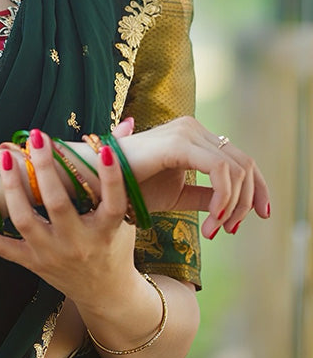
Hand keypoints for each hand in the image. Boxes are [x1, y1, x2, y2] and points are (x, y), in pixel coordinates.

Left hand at [0, 131, 137, 300]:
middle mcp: (78, 243)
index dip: (111, 177)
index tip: (103, 148)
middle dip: (45, 168)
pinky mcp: (31, 263)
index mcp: (107, 230)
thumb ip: (120, 169)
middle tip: (37, 136)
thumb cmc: (115, 244)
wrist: (105, 293)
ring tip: (6, 157)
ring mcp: (51, 255)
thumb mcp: (125, 215)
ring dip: (12, 187)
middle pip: (58, 205)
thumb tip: (128, 125)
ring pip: (26, 221)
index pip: (113, 202)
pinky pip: (0, 247)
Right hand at [117, 117, 269, 238]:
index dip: (256, 189)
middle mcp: (193, 128)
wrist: (98, 185)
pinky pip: (221, 173)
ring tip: (215, 229)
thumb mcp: (177, 195)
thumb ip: (205, 196)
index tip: (258, 217)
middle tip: (231, 229)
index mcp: (194, 136)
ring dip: (233, 206)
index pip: (240, 159)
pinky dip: (224, 200)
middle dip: (248, 201)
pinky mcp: (180, 143)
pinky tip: (210, 220)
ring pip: (237, 170)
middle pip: (245, 164)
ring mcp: (187, 131)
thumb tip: (232, 208)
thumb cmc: (130, 188)